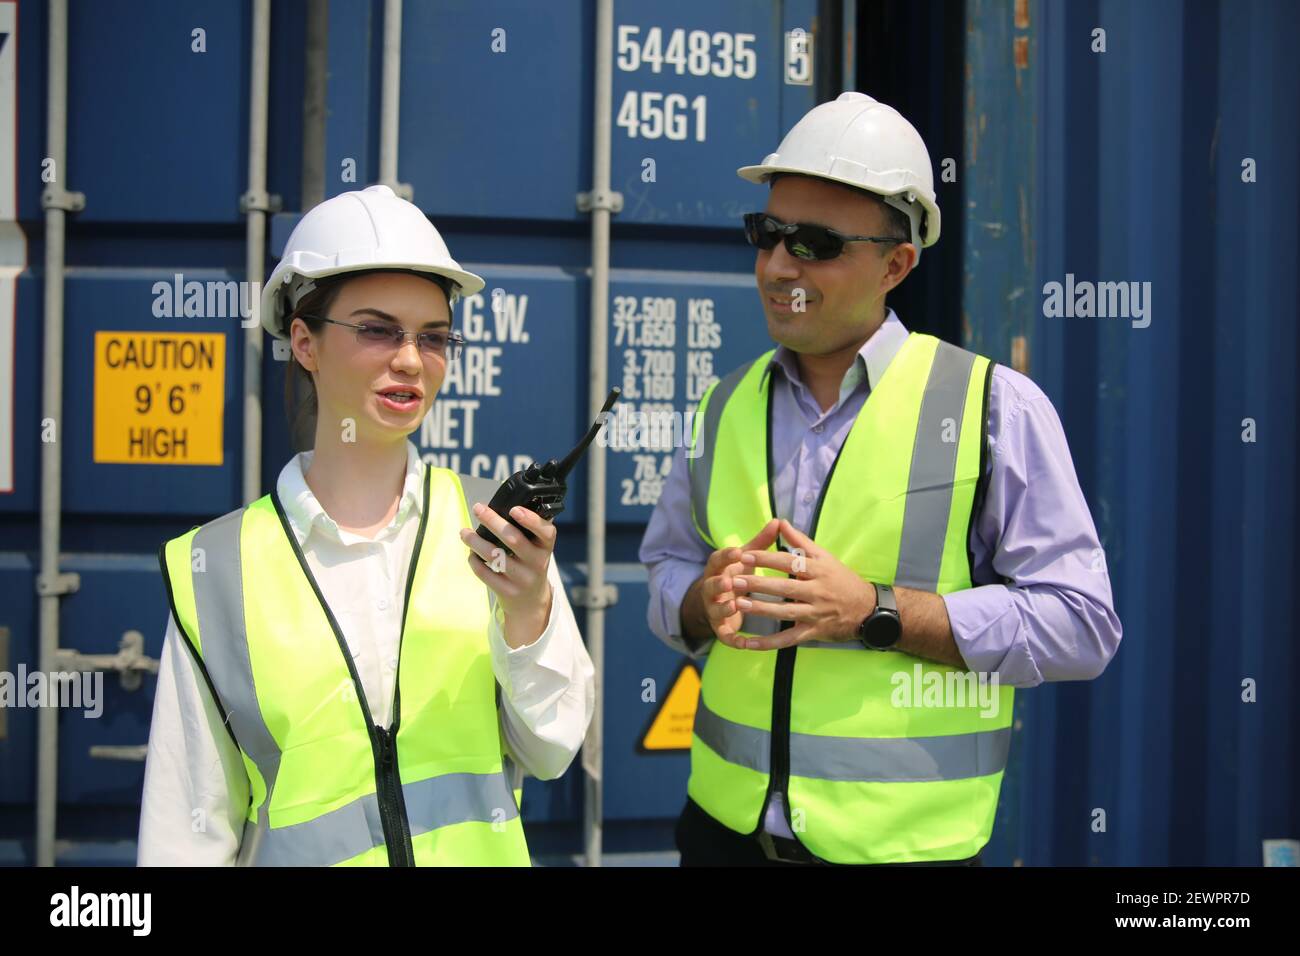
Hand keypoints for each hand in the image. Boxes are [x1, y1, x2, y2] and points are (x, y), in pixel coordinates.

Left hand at [459, 502, 554, 646]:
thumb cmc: (529, 564)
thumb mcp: (537, 549)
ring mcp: (522, 579)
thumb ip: (528, 530)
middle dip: (493, 521)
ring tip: (464, 532)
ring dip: (476, 541)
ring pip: (495, 556)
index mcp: (545, 548)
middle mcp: (537, 564)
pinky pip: (485, 573)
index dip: (531, 520)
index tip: (514, 509)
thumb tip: (507, 504)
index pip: (546, 532)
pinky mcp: (507, 592)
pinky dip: (474, 561)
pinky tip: (471, 553)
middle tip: (478, 508)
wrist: (531, 601)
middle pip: (514, 539)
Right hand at [692, 518, 780, 648]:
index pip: (717, 560)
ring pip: (715, 609)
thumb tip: (778, 521)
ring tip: (734, 605)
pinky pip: (724, 635)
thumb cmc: (738, 574)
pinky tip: (744, 643)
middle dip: (718, 584)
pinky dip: (733, 639)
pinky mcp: (721, 628)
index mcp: (719, 569)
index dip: (725, 556)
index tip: (737, 551)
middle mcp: (713, 589)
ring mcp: (715, 609)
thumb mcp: (746, 558)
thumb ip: (761, 543)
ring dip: (724, 608)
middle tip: (729, 582)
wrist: (722, 601)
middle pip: (711, 585)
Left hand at [732, 519, 875, 650]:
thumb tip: (780, 521)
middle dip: (758, 584)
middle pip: (785, 587)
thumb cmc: (842, 579)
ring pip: (785, 612)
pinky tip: (749, 644)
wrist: (867, 609)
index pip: (789, 562)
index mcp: (818, 570)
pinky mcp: (813, 632)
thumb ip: (800, 541)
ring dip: (761, 609)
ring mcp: (815, 613)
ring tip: (739, 604)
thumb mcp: (825, 557)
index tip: (744, 555)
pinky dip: (769, 643)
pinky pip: (788, 639)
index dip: (766, 559)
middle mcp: (817, 591)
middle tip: (734, 580)